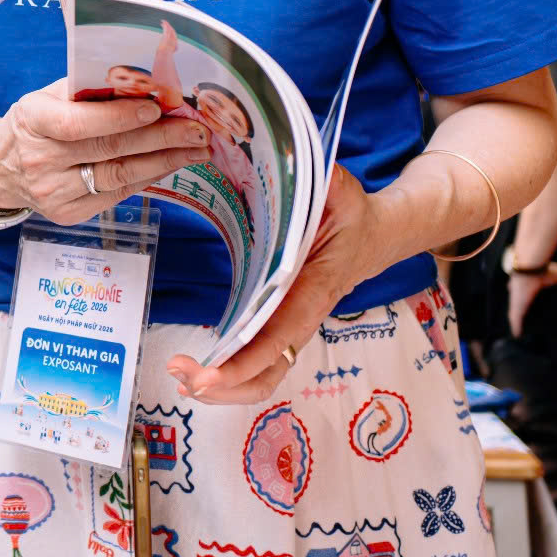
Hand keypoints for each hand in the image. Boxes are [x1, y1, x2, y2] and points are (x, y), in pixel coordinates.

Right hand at [0, 78, 210, 223]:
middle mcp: (40, 161)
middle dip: (160, 138)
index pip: (79, 123)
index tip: (157, 108)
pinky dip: (147, 178)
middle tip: (196, 129)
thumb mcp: (49, 96)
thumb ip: (89, 89)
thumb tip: (145, 83)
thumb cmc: (35, 123)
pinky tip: (169, 164)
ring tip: (195, 150)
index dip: (120, 117)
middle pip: (108, 150)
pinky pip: (117, 195)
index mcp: (33, 121)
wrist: (0, 168)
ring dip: (164, 162)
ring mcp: (53, 193)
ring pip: (119, 177)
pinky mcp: (68, 214)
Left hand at [167, 165, 400, 404]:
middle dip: (225, 384)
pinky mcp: (282, 328)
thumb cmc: (353, 212)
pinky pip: (259, 364)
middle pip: (269, 371)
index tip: (210, 371)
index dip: (246, 358)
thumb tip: (302, 170)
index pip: (280, 333)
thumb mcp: (342, 189)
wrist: (376, 235)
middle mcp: (303, 315)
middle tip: (180, 374)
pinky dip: (228, 373)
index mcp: (315, 287)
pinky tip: (196, 369)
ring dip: (222, 386)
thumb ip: (322, 182)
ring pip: (264, 376)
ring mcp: (293, 327)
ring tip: (180, 374)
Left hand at [506, 257, 556, 336]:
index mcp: (529, 283)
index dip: (526, 293)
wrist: (530, 269)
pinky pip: (515, 321)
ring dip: (516, 319)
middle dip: (521, 306)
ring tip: (520, 328)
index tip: (528, 296)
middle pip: (519, 301)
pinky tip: (517, 335)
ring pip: (515, 312)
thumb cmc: (544, 269)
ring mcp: (516, 301)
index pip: (526, 289)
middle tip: (525, 314)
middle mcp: (520, 292)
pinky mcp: (516, 308)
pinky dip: (516, 328)